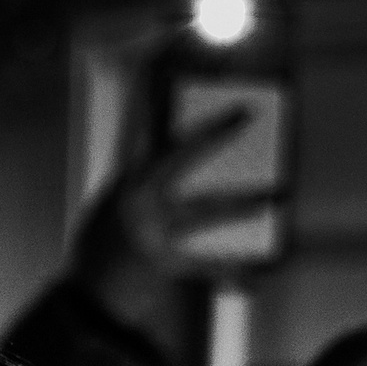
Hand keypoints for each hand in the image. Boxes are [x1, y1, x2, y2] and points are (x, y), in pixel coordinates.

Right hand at [69, 104, 276, 332]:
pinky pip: (208, 267)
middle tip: (247, 114)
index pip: (144, 130)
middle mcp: (138, 201)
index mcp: (124, 181)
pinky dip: (234, 273)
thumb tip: (186, 158)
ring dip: (243, 203)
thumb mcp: (115, 206)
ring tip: (277, 197)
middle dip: (215, 133)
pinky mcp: (165, 266)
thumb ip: (145, 182)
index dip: (156, 98)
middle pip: (181, 156)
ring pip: (206, 210)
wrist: (90, 296)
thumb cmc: (106, 245)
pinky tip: (258, 277)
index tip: (174, 69)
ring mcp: (151, 232)